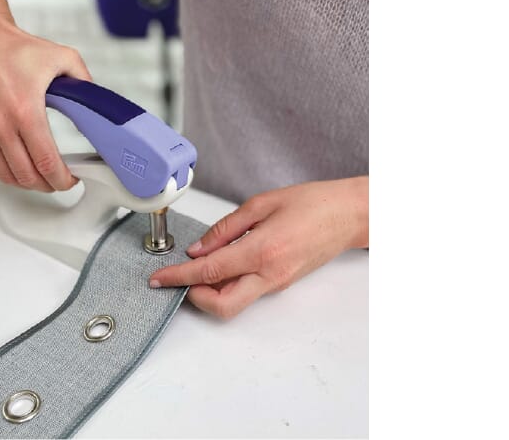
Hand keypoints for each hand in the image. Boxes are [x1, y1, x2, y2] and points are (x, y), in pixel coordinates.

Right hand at [0, 5, 90, 190]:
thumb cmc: (13, 47)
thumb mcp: (61, 57)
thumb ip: (84, 82)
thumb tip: (95, 102)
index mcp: (25, 111)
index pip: (46, 163)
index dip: (62, 179)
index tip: (71, 179)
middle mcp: (0, 124)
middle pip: (26, 176)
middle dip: (47, 185)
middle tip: (59, 181)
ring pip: (6, 175)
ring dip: (27, 183)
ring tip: (41, 178)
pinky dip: (6, 174)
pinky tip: (18, 170)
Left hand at [149, 177, 368, 318]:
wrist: (349, 215)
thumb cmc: (313, 203)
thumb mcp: (261, 204)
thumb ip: (225, 229)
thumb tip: (199, 248)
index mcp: (262, 250)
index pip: (209, 271)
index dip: (179, 277)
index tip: (159, 278)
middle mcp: (269, 274)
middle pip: (221, 305)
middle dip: (194, 297)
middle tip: (179, 278)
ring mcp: (277, 283)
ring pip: (234, 302)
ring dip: (210, 291)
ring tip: (200, 266)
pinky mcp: (281, 283)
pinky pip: (247, 292)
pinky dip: (227, 284)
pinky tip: (222, 263)